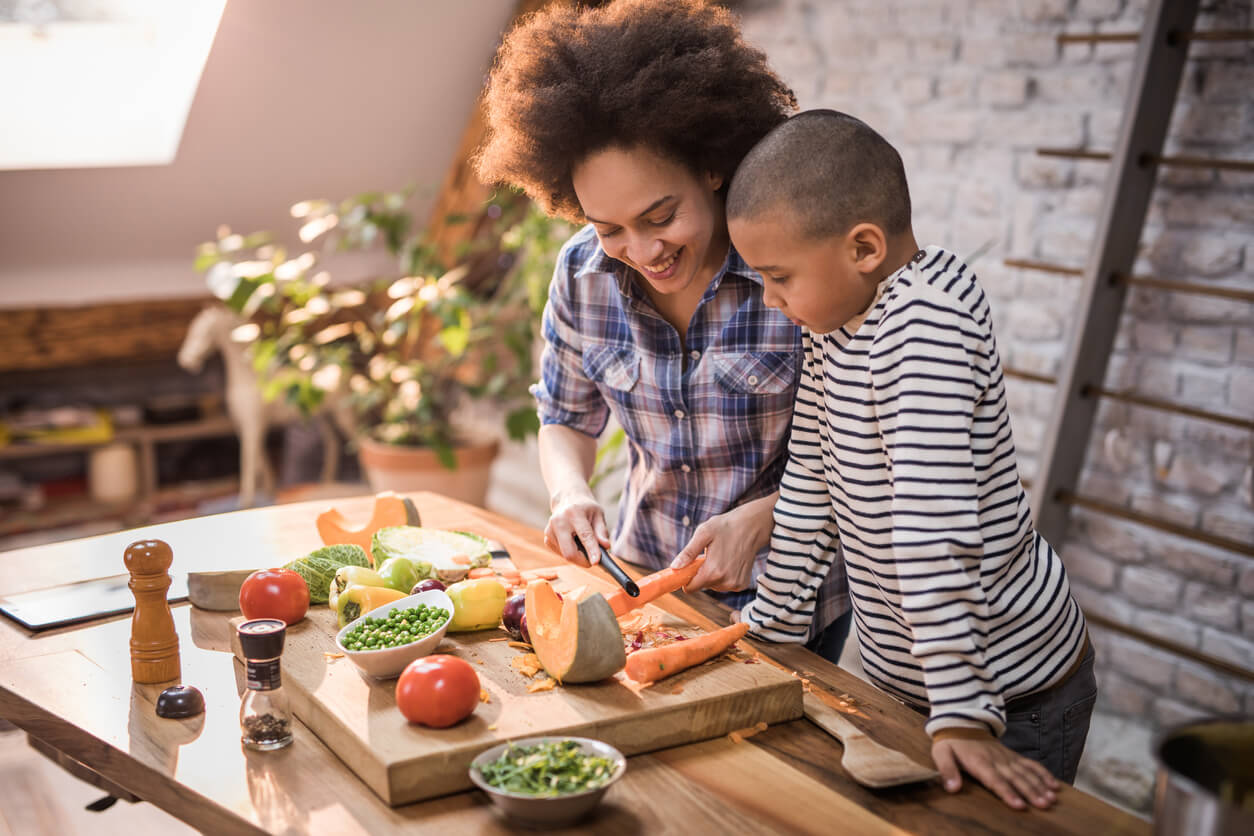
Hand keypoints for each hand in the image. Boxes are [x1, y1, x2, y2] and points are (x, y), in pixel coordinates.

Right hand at [543, 489, 609, 567]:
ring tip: (583, 544)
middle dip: (582, 561)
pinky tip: (574, 542)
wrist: (567, 499)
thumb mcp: (598, 514)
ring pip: (565, 555)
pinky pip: (560, 553)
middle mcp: (558, 521)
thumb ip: (602, 531)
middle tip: (593, 560)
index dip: (591, 550)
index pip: (584, 535)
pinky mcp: (547, 538)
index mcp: (574, 513)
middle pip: (569, 552)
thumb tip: (606, 547)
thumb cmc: (585, 508)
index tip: (596, 562)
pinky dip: (570, 552)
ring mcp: (550, 530)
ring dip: (578, 556)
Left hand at [671, 500, 771, 592]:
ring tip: (720, 556)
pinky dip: (723, 576)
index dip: (686, 577)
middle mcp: (725, 582)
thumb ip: (688, 552)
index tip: (688, 566)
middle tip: (708, 555)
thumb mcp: (703, 533)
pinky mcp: (742, 585)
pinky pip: (724, 585)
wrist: (752, 527)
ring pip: (713, 586)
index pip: (690, 588)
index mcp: (713, 571)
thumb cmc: (725, 527)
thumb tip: (674, 567)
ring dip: (713, 574)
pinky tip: (729, 561)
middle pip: (702, 586)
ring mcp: (735, 585)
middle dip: (701, 572)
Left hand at [932, 736, 1059, 809]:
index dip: (1007, 792)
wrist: (961, 723)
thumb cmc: (951, 743)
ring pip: (1026, 772)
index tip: (1019, 805)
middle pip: (1016, 778)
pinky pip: (1030, 764)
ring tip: (1051, 798)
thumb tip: (952, 788)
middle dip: (1031, 792)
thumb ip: (947, 770)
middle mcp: (997, 760)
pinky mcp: (1012, 756)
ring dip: (1040, 785)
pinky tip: (1054, 784)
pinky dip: (1043, 773)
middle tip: (1044, 805)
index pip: (995, 780)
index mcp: (979, 762)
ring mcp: (1007, 758)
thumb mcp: (941, 753)